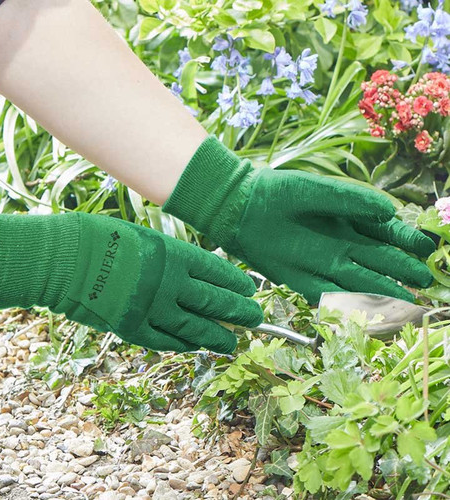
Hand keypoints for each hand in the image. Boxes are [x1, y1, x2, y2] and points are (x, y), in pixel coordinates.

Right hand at [0, 213, 262, 352]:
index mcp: (172, 255)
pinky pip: (165, 341)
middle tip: (254, 318)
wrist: (63, 258)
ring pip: (194, 327)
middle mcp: (168, 283)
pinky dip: (183, 344)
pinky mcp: (132, 328)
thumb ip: (171, 258)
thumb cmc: (102, 238)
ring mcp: (151, 308)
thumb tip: (194, 274)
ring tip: (232, 342)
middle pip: (213, 302)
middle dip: (238, 312)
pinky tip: (196, 346)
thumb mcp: (145, 238)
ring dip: (216, 336)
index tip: (250, 290)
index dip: (236, 283)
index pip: (216, 272)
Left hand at [163, 136, 434, 303]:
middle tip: (426, 281)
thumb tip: (389, 212)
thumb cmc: (277, 191)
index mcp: (346, 220)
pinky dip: (347, 303)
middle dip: (401, 271)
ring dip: (381, 292)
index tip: (426, 248)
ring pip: (358, 282)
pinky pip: (329, 294)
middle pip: (377, 261)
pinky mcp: (300, 279)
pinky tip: (365, 310)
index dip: (406, 241)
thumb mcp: (317, 190)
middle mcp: (338, 245)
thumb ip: (351, 200)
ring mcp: (321, 263)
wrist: (240, 207)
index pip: (384, 233)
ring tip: (407, 303)